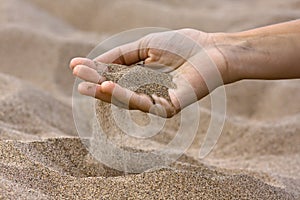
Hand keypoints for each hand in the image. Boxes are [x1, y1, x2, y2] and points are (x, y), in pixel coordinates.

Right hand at [70, 29, 229, 116]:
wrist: (210, 49)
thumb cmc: (181, 45)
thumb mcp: (144, 46)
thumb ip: (120, 55)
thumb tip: (94, 62)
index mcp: (141, 75)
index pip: (114, 75)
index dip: (95, 71)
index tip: (75, 66)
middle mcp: (146, 90)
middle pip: (118, 90)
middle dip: (97, 85)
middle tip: (77, 81)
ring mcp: (156, 100)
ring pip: (127, 99)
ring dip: (106, 92)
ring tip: (87, 86)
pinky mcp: (167, 107)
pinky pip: (143, 103)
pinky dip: (125, 95)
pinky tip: (108, 86)